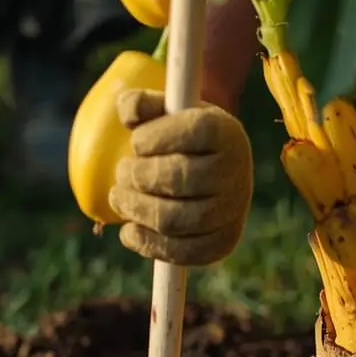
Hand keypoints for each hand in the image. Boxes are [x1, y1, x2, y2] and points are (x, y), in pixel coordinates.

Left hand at [110, 89, 254, 265]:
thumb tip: (128, 110)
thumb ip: (141, 104)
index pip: (192, 132)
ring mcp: (233, 210)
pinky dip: (148, 243)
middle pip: (179, 179)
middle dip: (136, 176)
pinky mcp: (223, 242)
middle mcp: (236, 171)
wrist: (216, 168)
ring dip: (135, 209)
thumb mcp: (166, 112)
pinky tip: (130, 230)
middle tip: (122, 172)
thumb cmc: (182, 136)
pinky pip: (183, 253)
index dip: (153, 139)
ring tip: (119, 197)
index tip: (137, 141)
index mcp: (225, 131)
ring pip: (174, 220)